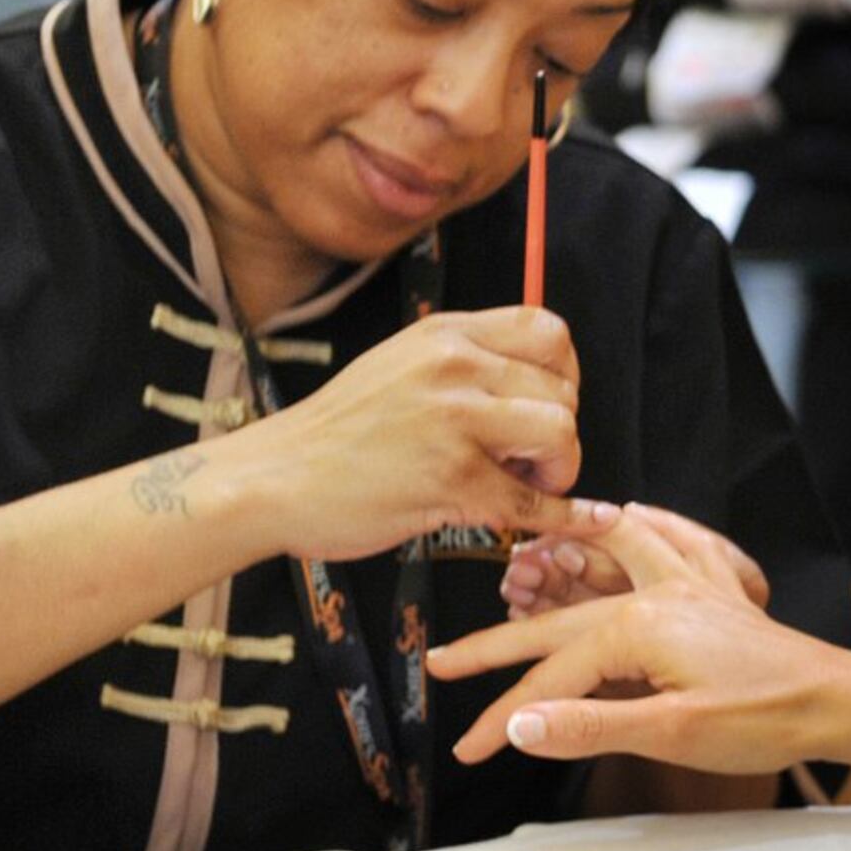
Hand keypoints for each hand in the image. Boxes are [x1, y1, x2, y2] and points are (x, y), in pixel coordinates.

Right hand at [217, 308, 603, 562]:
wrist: (272, 478)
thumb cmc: (337, 432)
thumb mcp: (400, 365)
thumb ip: (464, 364)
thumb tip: (536, 385)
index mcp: (445, 334)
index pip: (549, 332)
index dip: (564, 373)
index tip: (548, 403)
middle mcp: (454, 367)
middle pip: (562, 390)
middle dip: (559, 431)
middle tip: (528, 459)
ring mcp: (453, 421)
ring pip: (560, 434)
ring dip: (557, 469)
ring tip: (522, 483)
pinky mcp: (452, 479)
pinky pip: (535, 500)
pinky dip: (565, 516)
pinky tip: (578, 518)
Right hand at [433, 507, 850, 777]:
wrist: (840, 701)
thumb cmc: (765, 718)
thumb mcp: (671, 733)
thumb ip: (590, 726)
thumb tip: (518, 728)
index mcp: (639, 627)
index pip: (550, 680)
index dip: (502, 718)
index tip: (467, 751)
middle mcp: (657, 593)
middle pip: (560, 623)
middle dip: (499, 648)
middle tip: (442, 665)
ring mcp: (688, 588)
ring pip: (606, 564)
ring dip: (559, 566)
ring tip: (516, 567)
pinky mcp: (715, 594)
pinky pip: (671, 542)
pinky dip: (642, 527)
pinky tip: (627, 514)